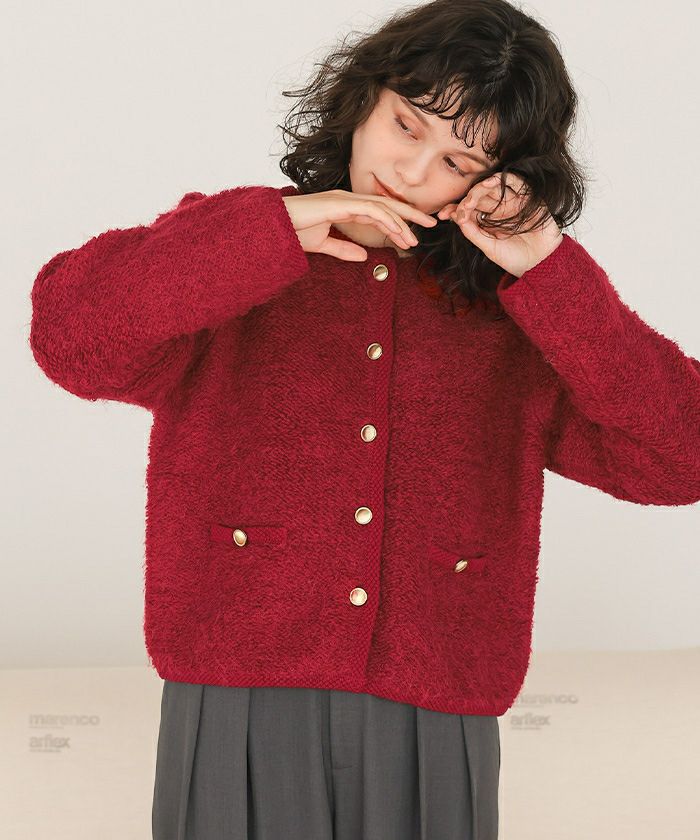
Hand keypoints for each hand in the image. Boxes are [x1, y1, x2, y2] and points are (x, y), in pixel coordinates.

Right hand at [282, 189, 436, 261]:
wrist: (271, 228)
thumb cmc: (292, 232)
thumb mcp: (322, 245)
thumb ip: (342, 249)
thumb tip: (363, 256)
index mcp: (344, 207)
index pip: (379, 211)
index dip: (399, 220)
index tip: (415, 233)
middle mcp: (347, 199)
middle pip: (387, 204)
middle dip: (410, 213)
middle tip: (432, 223)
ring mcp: (343, 199)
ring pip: (382, 207)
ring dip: (402, 222)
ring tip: (415, 238)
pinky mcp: (339, 203)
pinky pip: (371, 210)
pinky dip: (388, 220)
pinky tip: (399, 231)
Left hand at [437, 173, 563, 276]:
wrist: (541, 266)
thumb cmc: (515, 259)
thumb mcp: (489, 248)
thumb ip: (473, 233)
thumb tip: (456, 218)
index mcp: (488, 220)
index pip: (469, 209)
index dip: (456, 209)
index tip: (443, 215)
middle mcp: (499, 209)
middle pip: (479, 196)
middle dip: (468, 199)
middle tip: (462, 208)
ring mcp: (513, 202)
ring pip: (495, 187)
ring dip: (482, 188)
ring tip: (473, 195)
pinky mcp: (529, 199)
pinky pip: (517, 183)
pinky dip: (504, 180)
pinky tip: (492, 183)